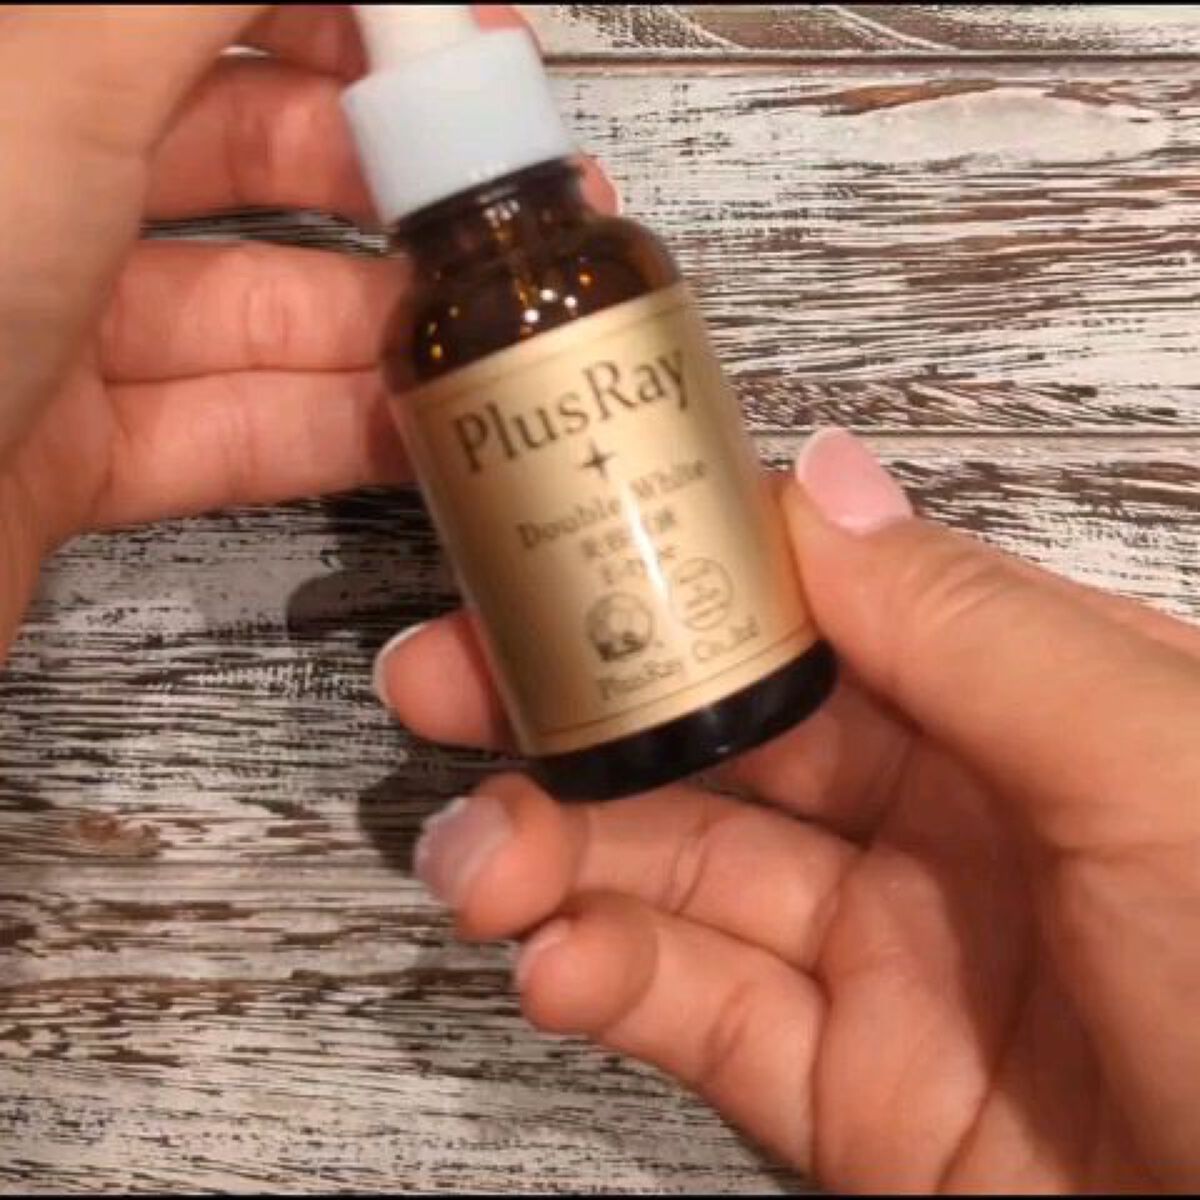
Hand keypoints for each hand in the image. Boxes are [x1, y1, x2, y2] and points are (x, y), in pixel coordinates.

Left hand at [0, 4, 615, 654]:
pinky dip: (323, 429)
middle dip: (384, 170)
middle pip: (243, 149)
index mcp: (10, 61)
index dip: (341, 10)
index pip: (199, 11)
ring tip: (484, 324)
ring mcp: (46, 327)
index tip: (455, 41)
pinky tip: (415, 425)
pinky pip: (227, 426)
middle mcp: (18, 181)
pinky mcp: (71, 452)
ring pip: (253, 304)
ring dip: (374, 320)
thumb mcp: (41, 73)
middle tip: (494, 197)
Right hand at [376, 427, 1199, 1192]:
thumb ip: (973, 626)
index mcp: (1015, 700)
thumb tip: (821, 481)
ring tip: (471, 860)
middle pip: (717, 732)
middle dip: (574, 709)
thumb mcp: (1153, 763)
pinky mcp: (847, 1084)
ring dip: (556, 854)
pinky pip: (698, 1009)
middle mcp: (937, 808)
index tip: (553, 554)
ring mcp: (883, 948)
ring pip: (680, 870)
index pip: (809, 606)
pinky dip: (607, 977)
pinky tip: (549, 962)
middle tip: (443, 684)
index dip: (676, 573)